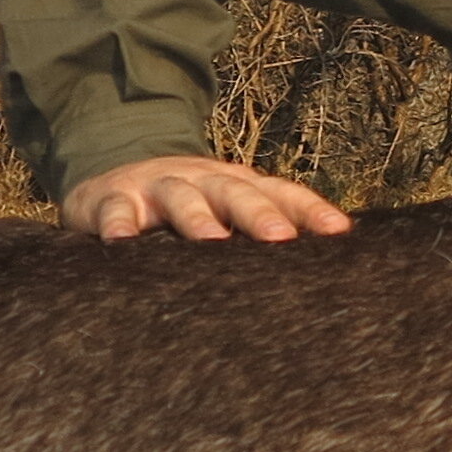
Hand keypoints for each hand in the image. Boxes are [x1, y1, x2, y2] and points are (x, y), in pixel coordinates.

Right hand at [61, 154, 354, 243]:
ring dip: (197, 218)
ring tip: (212, 241)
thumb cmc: (184, 211)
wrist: (112, 177)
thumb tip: (322, 273)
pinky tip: (123, 243)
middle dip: (259, 214)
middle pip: (235, 192)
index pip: (280, 193)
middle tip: (281, 239)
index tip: (339, 232)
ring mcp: (156, 186)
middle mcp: (202, 181)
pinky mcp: (111, 199)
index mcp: (237, 186)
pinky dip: (118, 224)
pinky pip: (115, 210)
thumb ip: (261, 233)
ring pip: (180, 197)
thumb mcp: (223, 216)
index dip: (310, 210)